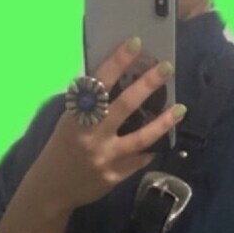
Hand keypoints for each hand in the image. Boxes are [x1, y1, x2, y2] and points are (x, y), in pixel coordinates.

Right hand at [32, 38, 184, 215]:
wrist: (52, 188)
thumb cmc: (61, 147)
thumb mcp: (69, 121)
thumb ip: (90, 105)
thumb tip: (118, 81)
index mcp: (77, 116)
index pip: (99, 82)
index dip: (117, 61)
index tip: (135, 44)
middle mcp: (91, 135)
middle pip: (124, 106)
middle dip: (147, 84)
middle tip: (166, 68)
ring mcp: (104, 157)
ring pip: (140, 138)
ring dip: (163, 122)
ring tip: (181, 109)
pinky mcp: (114, 177)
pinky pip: (138, 160)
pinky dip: (150, 149)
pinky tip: (161, 140)